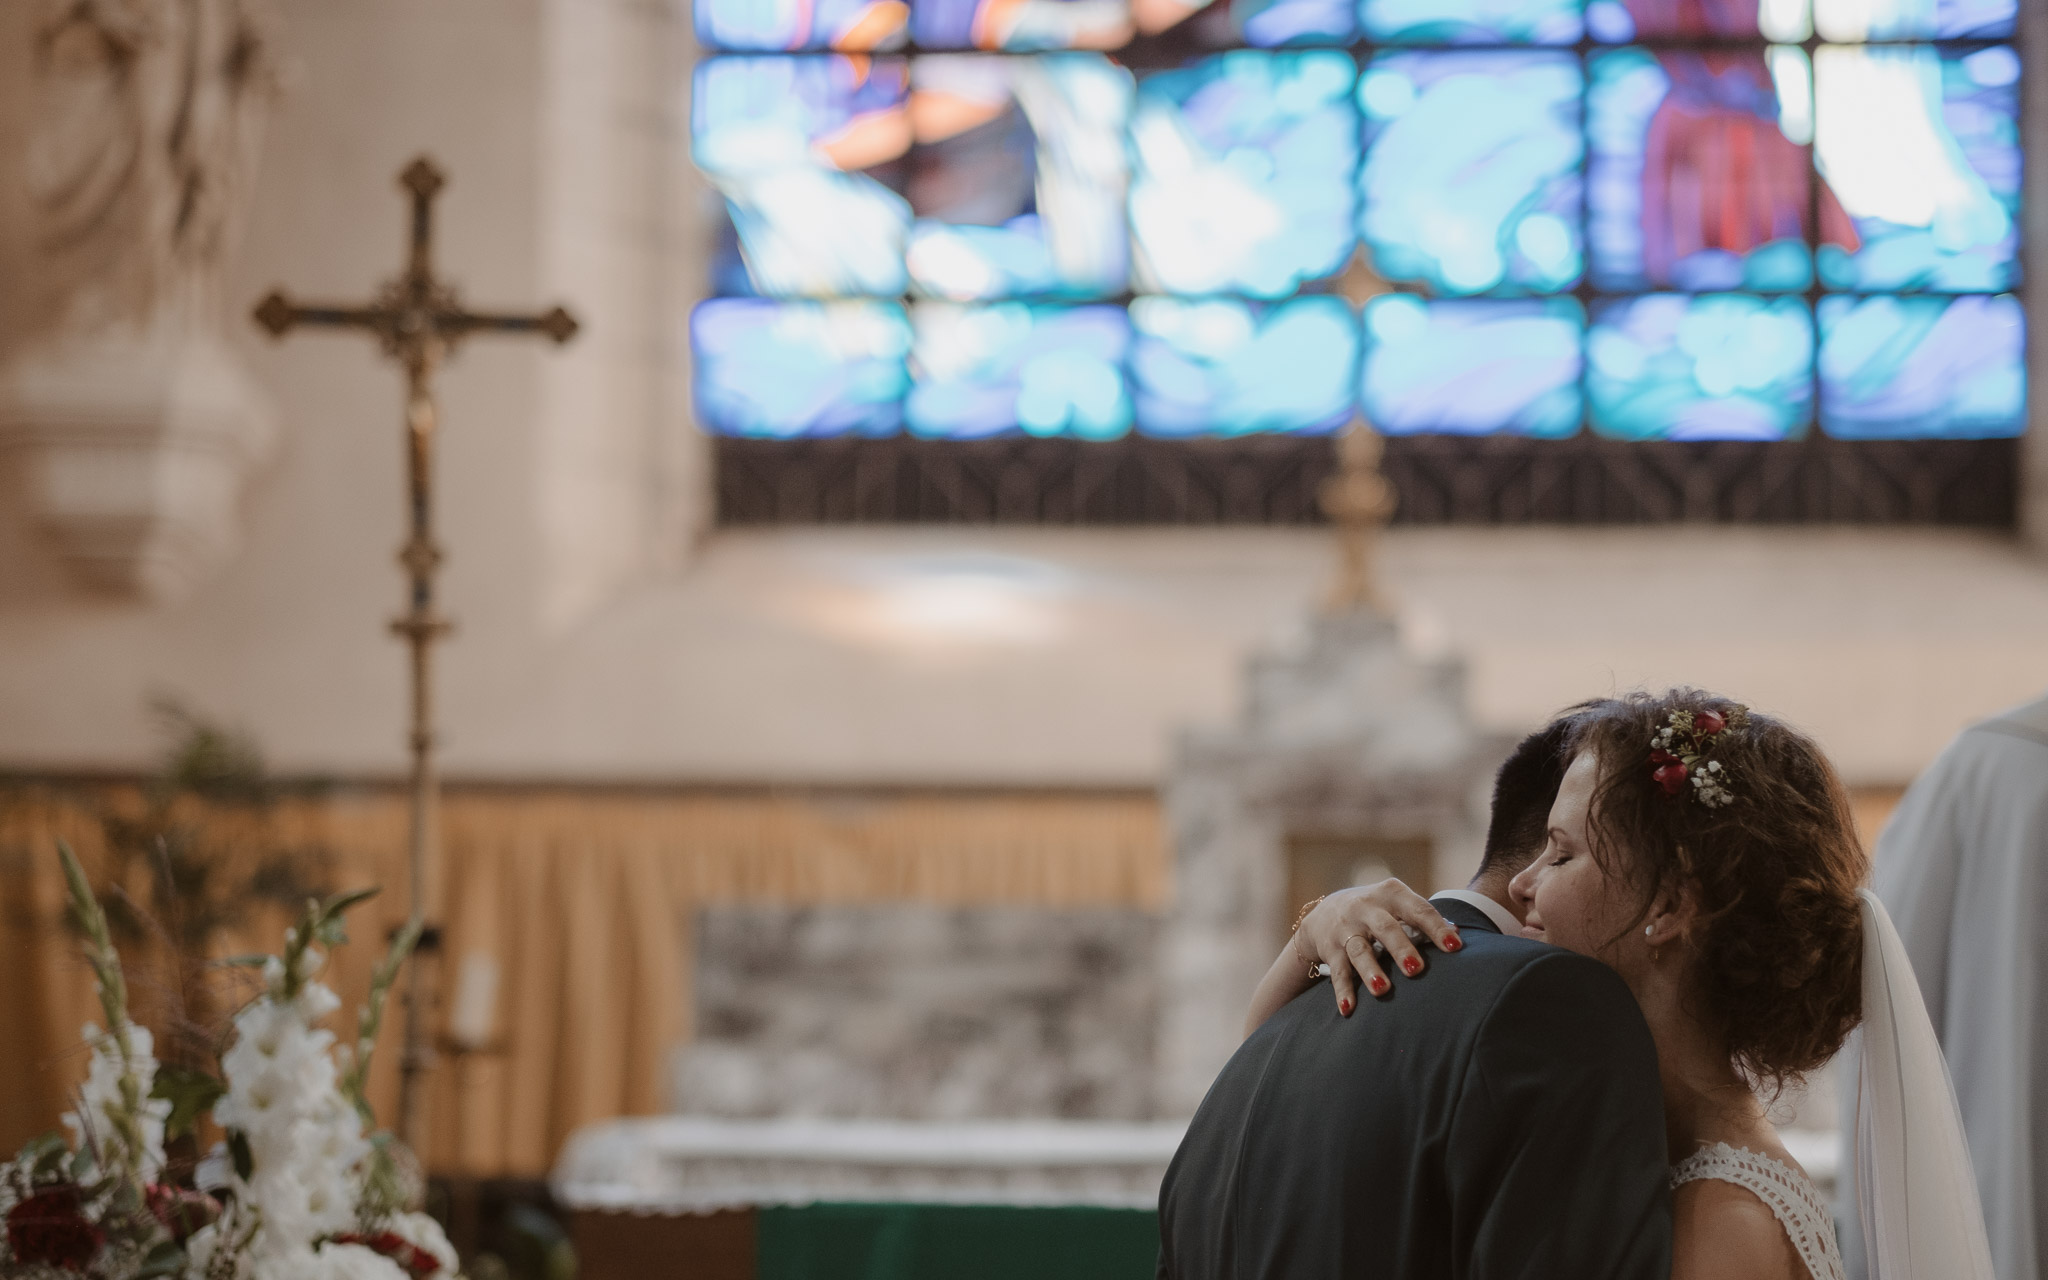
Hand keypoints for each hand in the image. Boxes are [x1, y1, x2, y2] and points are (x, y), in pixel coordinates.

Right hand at [1294, 880, 1461, 1014]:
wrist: (1326, 912)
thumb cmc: (1377, 912)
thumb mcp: (1398, 906)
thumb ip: (1424, 919)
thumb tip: (1458, 933)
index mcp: (1391, 894)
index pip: (1418, 909)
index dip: (1436, 928)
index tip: (1455, 947)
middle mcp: (1366, 907)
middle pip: (1385, 928)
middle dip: (1401, 948)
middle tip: (1416, 969)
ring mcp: (1346, 928)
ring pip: (1359, 949)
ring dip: (1370, 970)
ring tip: (1382, 989)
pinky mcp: (1330, 948)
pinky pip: (1337, 971)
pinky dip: (1343, 990)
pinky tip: (1349, 1009)